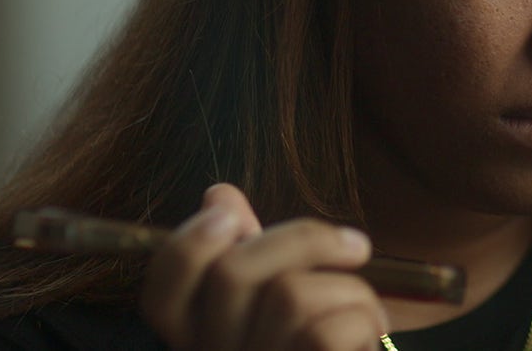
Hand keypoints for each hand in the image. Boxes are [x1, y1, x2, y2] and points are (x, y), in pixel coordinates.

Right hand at [140, 183, 388, 350]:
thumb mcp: (284, 309)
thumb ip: (250, 258)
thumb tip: (218, 195)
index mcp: (201, 344)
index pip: (161, 294)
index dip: (187, 244)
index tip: (231, 213)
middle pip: (235, 272)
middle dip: (306, 239)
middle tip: (356, 246)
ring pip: (292, 295)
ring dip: (351, 290)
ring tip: (370, 312)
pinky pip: (328, 333)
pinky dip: (365, 320)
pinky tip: (371, 338)